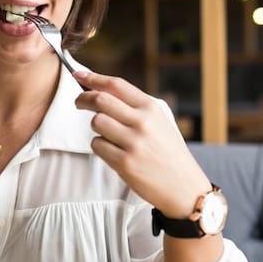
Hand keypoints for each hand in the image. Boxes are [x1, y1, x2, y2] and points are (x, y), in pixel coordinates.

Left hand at [73, 71, 211, 217]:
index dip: (93, 78)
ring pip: (96, 122)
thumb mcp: (159, 122)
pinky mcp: (125, 163)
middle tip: (78, 102)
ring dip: (96, 127)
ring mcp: (133, 143)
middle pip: (100, 100)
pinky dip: (99, 146)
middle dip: (83, 98)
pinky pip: (97, 145)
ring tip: (107, 134)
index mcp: (151, 108)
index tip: (78, 74)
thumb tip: (99, 91)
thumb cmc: (168, 152)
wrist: (184, 187)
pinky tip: (113, 152)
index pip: (116, 85)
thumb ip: (134, 107)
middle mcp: (142, 122)